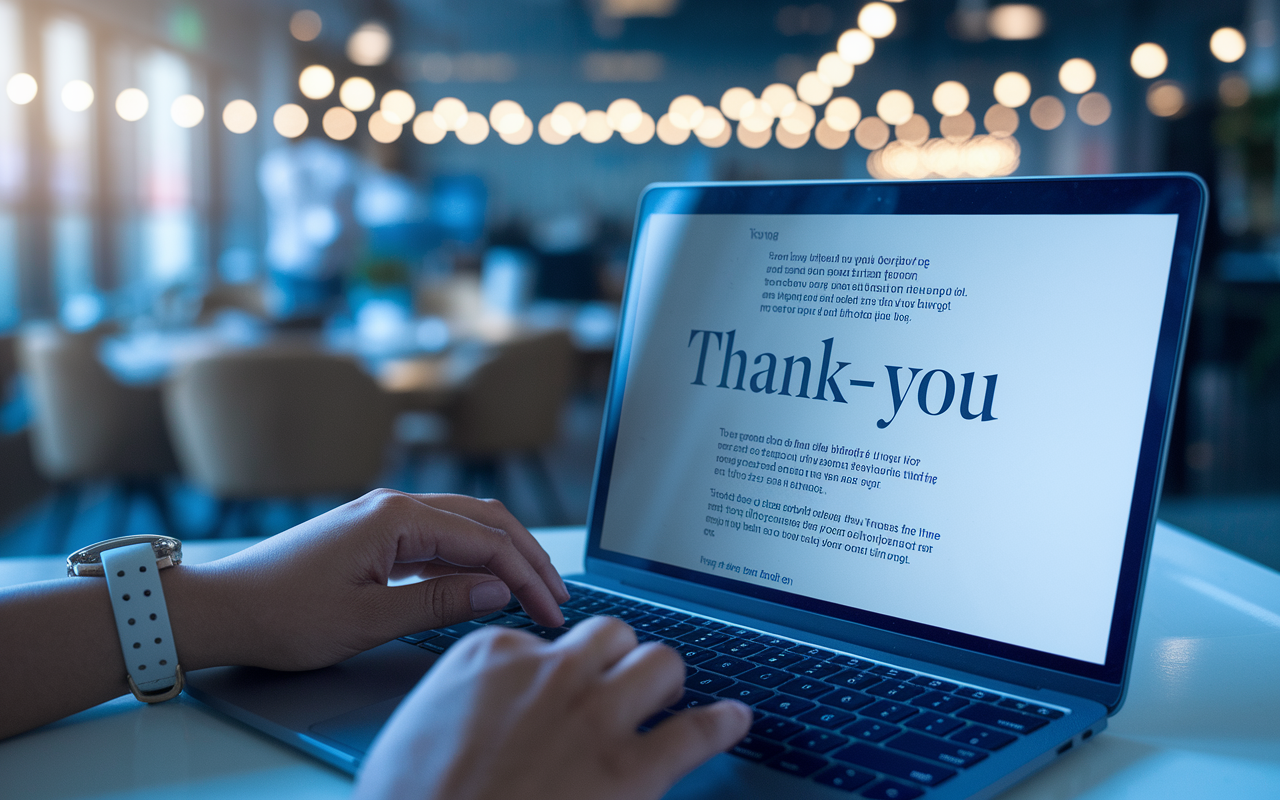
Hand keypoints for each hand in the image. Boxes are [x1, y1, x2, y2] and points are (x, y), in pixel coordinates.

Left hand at [176, 489, 570, 670]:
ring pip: (465, 526)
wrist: (220, 609)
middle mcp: (394, 506)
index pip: (486, 542)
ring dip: (504, 557)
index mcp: (397, 518)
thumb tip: (498, 591)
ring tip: (534, 590)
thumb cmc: (282, 615)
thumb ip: (438, 604)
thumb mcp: (366, 620)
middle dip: (528, 558)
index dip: (527, 578)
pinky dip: (471, 561)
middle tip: (558, 597)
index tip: (551, 613)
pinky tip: (485, 586)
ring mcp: (384, 519)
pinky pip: (439, 540)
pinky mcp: (374, 536)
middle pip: (485, 521)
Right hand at [353, 616, 751, 799]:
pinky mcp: (631, 770)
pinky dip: (721, 723)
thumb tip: (493, 706)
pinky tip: (734, 719)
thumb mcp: (420, 727)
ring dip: (663, 679)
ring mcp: (594, 717)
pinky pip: (695, 731)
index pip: (547, 637)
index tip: (558, 688)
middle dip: (617, 657)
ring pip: (659, 661)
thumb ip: (470, 698)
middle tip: (616, 684)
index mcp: (493, 655)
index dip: (555, 667)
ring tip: (665, 697)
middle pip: (612, 634)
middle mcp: (551, 672)